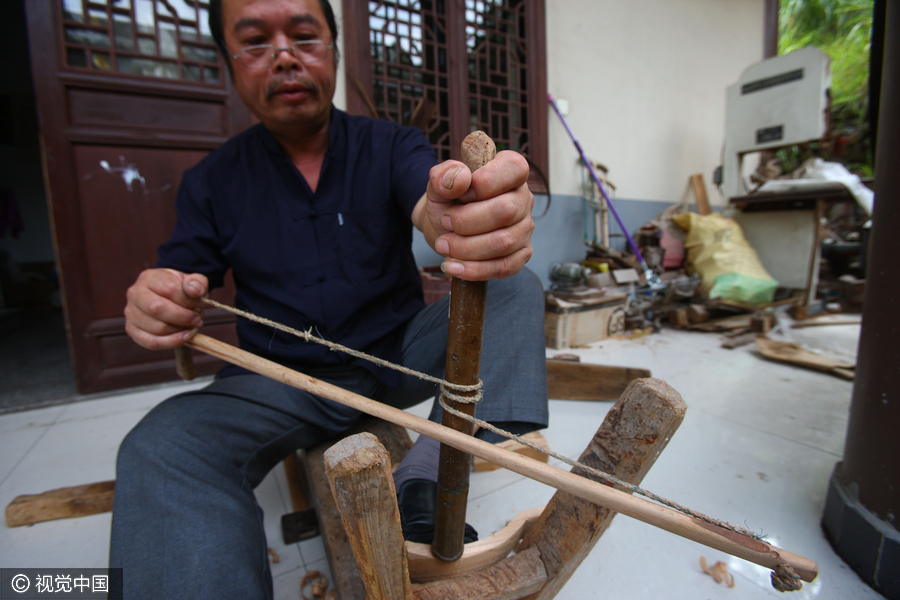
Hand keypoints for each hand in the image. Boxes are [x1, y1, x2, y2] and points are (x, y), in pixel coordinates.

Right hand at [124, 268, 208, 349]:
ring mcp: (131, 313)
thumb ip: (197, 282)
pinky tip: (185, 336)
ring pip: (157, 328)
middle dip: (183, 317)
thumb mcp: (193, 281)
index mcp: (148, 277)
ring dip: (180, 330)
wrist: (172, 299)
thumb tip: (194, 291)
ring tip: (191, 325)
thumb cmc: (182, 291)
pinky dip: (172, 342)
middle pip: (157, 309)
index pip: (168, 289)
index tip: (199, 304)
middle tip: (196, 318)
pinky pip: (152, 342)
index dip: (187, 300)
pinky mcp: (133, 330)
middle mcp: (135, 294)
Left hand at [422, 150, 534, 280]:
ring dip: (466, 248)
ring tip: (443, 245)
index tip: (461, 195)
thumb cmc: (449, 201)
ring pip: (504, 242)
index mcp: (510, 170)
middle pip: (506, 211)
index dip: (484, 183)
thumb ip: (444, 175)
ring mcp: (525, 228)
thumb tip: (460, 178)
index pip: (514, 169)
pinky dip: (474, 270)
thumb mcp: (439, 184)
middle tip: (444, 223)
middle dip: (466, 221)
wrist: (447, 227)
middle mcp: (523, 198)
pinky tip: (452, 267)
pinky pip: (504, 267)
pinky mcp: (521, 255)